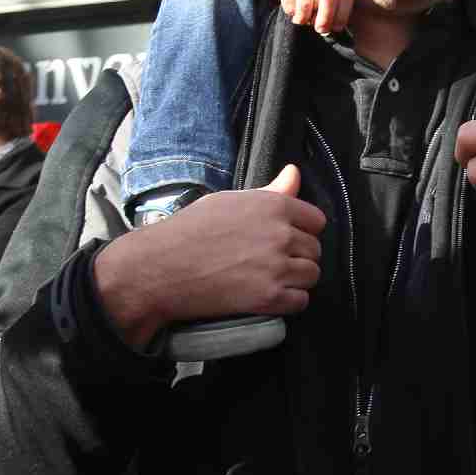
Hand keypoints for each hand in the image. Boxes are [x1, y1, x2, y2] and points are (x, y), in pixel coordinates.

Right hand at [93, 165, 324, 348]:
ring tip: (268, 277)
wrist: (158, 268)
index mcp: (274, 206)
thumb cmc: (189, 230)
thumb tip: (294, 173)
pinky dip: (288, 301)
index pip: (316, 220)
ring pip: (311, 275)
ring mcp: (277, 267)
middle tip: (270, 260)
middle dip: (298, 255)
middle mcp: (281, 235)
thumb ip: (270, 191)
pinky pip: (300, 301)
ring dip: (296, 279)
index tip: (286, 238)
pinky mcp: (269, 297)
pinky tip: (268, 294)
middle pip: (314, 249)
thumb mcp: (229, 201)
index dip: (303, 230)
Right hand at [251, 0, 353, 33]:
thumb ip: (330, 0)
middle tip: (320, 30)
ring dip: (305, 18)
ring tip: (302, 20)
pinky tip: (292, 11)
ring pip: (306, 3)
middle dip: (326, 18)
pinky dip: (291, 12)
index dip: (342, 15)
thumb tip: (331, 27)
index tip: (336, 28)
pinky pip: (289, 3)